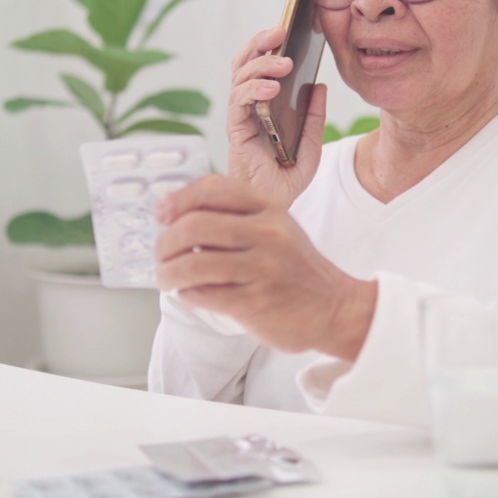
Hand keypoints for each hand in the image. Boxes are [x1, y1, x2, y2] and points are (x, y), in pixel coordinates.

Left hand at [154, 174, 375, 359]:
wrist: (337, 308)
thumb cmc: (296, 269)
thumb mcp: (277, 228)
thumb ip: (237, 216)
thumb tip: (178, 214)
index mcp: (269, 208)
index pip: (212, 189)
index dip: (178, 199)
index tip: (161, 214)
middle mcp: (266, 232)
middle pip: (193, 225)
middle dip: (165, 242)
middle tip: (160, 255)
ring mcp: (262, 267)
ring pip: (192, 264)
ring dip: (168, 273)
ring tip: (165, 279)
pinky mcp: (255, 302)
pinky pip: (203, 294)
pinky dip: (187, 294)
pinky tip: (190, 294)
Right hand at [226, 27, 327, 208]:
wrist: (275, 206)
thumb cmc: (286, 178)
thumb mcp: (310, 144)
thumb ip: (313, 116)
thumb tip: (319, 85)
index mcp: (263, 105)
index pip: (259, 66)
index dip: (268, 45)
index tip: (287, 29)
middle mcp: (248, 107)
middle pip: (244, 63)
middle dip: (259, 43)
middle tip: (279, 31)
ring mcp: (240, 117)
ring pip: (240, 77)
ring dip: (261, 65)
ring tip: (285, 63)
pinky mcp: (235, 130)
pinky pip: (239, 102)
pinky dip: (254, 90)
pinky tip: (272, 88)